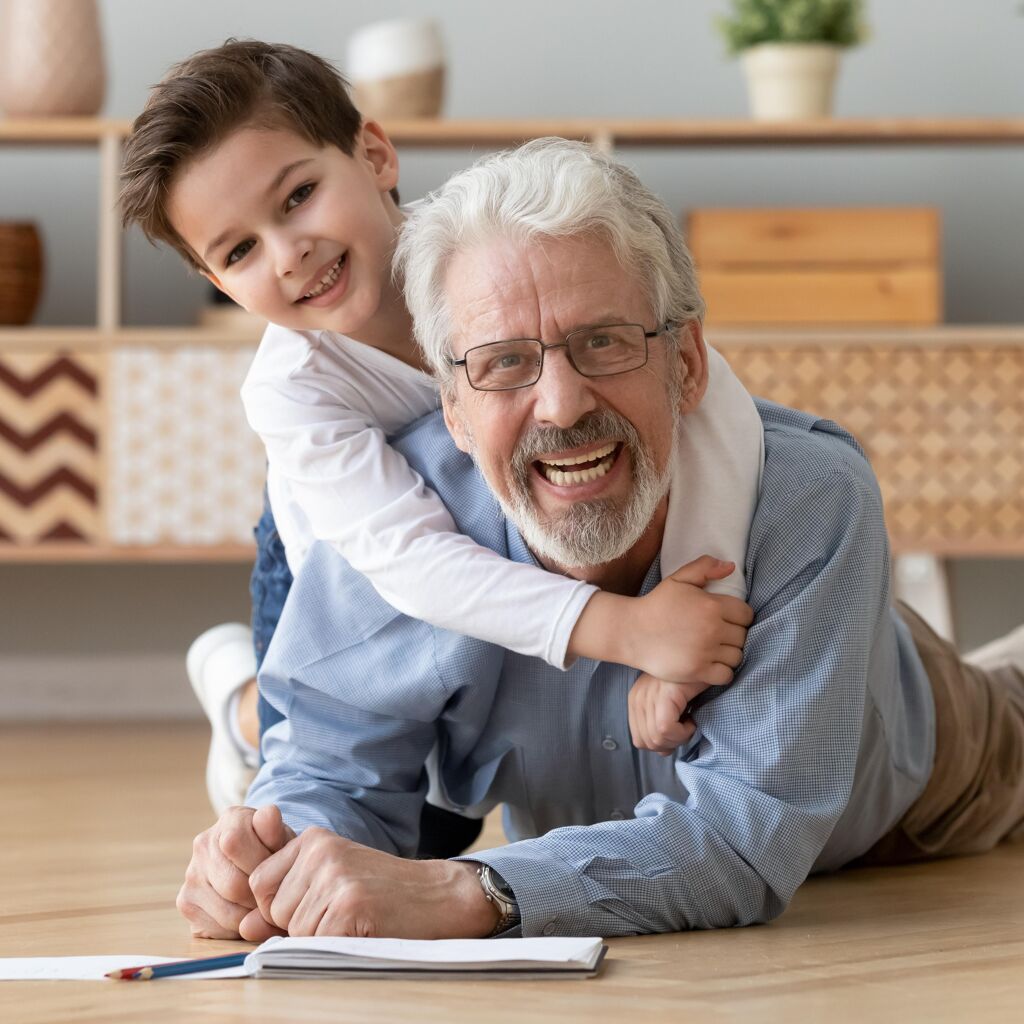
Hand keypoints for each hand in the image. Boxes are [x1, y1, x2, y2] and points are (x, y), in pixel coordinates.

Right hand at [176, 804, 294, 939]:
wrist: (256, 861)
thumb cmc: (272, 848)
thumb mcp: (280, 835)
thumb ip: (275, 827)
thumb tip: (269, 815)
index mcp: (230, 820)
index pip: (235, 843)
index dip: (261, 863)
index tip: (276, 870)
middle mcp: (203, 844)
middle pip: (233, 885)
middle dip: (260, 896)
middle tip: (274, 897)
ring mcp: (191, 875)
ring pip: (227, 912)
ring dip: (252, 916)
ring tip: (264, 908)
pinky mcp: (187, 903)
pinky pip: (217, 928)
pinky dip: (238, 928)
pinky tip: (248, 914)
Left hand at [248, 828, 496, 938]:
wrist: (436, 895)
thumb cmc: (381, 891)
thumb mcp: (332, 880)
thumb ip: (286, 898)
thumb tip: (243, 927)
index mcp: (312, 839)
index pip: (259, 884)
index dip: (279, 908)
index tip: (316, 906)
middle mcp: (319, 852)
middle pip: (272, 909)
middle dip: (299, 923)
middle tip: (341, 911)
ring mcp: (334, 877)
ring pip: (292, 929)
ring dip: (319, 935)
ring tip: (354, 918)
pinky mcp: (348, 905)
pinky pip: (315, 942)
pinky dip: (335, 946)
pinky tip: (362, 928)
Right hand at [625, 555, 752, 684]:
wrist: (632, 631)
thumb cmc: (656, 604)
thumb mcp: (678, 579)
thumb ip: (704, 568)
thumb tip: (731, 567)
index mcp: (712, 605)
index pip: (746, 615)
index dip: (739, 617)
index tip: (726, 620)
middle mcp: (713, 629)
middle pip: (743, 636)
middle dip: (734, 635)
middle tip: (718, 636)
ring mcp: (705, 652)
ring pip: (737, 656)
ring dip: (729, 654)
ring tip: (716, 650)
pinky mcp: (697, 670)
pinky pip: (726, 675)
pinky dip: (722, 672)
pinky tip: (711, 665)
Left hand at [628, 672, 706, 755]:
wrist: (703, 660)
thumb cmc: (691, 684)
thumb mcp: (670, 706)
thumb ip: (662, 727)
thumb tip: (664, 752)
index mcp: (636, 701)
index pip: (640, 741)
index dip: (662, 745)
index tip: (679, 733)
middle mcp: (637, 699)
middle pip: (647, 743)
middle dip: (671, 744)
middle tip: (686, 728)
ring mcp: (648, 697)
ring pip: (658, 738)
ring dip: (679, 738)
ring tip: (689, 722)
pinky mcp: (661, 697)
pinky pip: (666, 729)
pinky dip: (683, 732)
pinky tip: (692, 719)